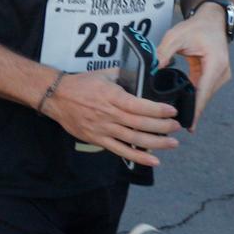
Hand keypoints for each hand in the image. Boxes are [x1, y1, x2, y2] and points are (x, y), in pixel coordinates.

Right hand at [43, 71, 180, 167]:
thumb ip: (124, 75)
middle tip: (176, 127)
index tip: (172, 111)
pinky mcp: (98, 139)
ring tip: (172, 143)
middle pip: (141, 124)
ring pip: (134, 139)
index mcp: (112, 96)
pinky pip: (121, 151)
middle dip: (163, 127)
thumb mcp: (104, 73)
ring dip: (156, 143)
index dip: (158, 110)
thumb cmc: (80, 84)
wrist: (56, 97)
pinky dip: (138, 157)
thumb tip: (143, 75)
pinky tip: (154, 160)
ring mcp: (103, 128)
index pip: (140, 106)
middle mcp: (109, 114)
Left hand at [156, 4, 232, 128]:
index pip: (204, 91)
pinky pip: (202, 90)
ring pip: (204, 95)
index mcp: (216, 63)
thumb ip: (163, 53)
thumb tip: (151, 69)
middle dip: (191, 110)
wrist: (211, 21)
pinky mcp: (214, 77)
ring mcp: (220, 76)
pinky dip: (193, 98)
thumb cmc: (195, 27)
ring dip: (192, 105)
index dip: (195, 109)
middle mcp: (221, 72)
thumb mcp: (176, 37)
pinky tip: (183, 108)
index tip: (188, 124)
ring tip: (177, 120)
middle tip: (174, 126)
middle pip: (204, 96)